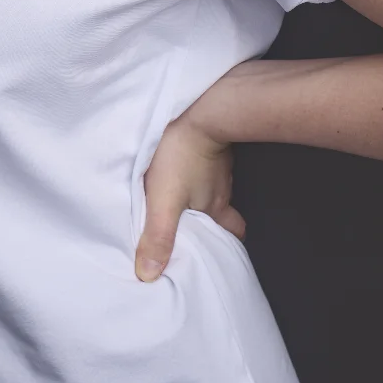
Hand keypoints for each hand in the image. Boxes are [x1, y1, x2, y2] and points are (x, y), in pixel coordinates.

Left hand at [135, 109, 243, 281]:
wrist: (199, 107)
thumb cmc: (181, 156)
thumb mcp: (163, 202)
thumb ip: (158, 237)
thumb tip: (149, 275)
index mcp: (216, 206)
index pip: (233, 233)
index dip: (227, 243)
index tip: (216, 250)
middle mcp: (222, 188)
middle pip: (227, 211)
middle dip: (215, 219)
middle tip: (198, 225)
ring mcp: (220, 164)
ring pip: (216, 186)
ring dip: (203, 193)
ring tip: (183, 197)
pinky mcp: (212, 141)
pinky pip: (210, 162)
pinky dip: (200, 169)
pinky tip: (184, 165)